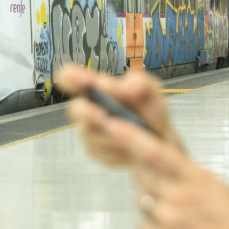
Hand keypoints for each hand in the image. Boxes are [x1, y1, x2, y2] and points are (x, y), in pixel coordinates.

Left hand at [55, 64, 228, 228]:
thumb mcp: (217, 186)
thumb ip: (188, 172)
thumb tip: (163, 160)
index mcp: (195, 177)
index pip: (157, 153)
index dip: (132, 137)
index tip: (113, 125)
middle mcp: (179, 196)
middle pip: (141, 174)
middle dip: (145, 173)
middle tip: (163, 181)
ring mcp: (169, 219)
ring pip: (141, 198)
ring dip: (151, 199)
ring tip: (176, 209)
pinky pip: (143, 223)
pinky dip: (152, 223)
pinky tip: (172, 227)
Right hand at [55, 65, 181, 165]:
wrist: (158, 141)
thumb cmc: (150, 111)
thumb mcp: (151, 92)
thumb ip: (137, 83)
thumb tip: (116, 86)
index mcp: (97, 86)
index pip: (70, 77)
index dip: (70, 77)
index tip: (84, 82)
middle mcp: (87, 106)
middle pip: (76, 109)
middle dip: (90, 114)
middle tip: (104, 116)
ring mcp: (88, 130)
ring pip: (91, 134)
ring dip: (112, 134)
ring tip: (133, 134)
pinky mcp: (94, 150)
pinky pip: (100, 151)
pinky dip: (117, 150)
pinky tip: (129, 147)